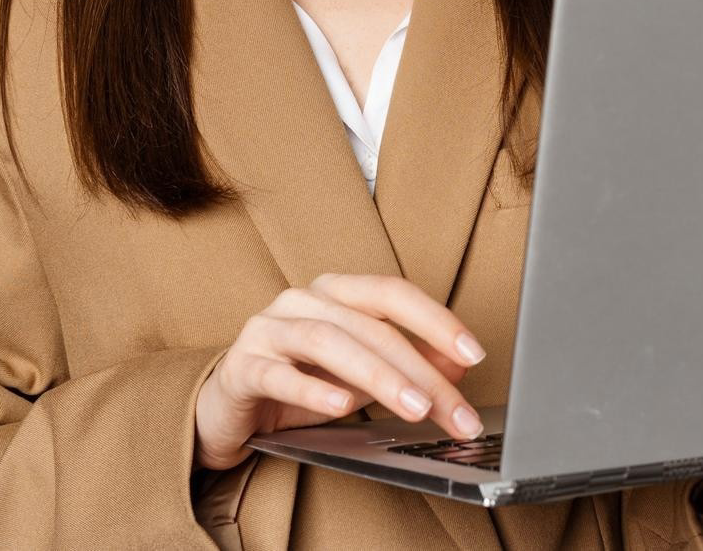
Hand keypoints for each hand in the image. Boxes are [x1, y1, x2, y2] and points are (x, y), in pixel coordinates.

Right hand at [193, 272, 488, 471]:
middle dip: (420, 371)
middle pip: (371, 327)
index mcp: (336, 292)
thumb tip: (459, 366)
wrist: (228, 408)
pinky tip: (341, 405)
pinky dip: (313, 390)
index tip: (474, 353)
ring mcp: (268, 329)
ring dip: (378, 377)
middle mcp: (302, 300)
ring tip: (414, 409)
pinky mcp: (242, 366)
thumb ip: (406, 364)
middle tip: (453, 411)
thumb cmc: (299, 383)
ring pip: (329, 343)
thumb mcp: (360, 375)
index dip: (436, 320)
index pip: (393, 293)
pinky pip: (278, 374)